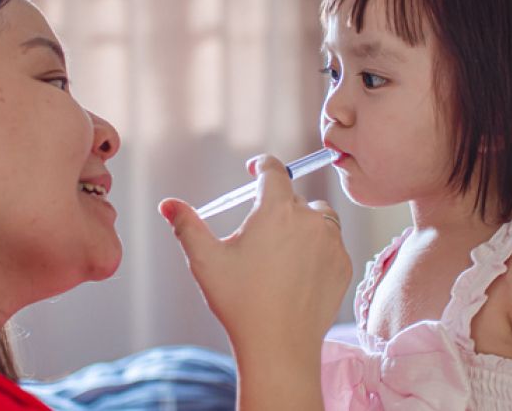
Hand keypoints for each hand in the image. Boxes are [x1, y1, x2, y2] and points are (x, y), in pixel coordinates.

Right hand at [158, 154, 351, 356]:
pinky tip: (298, 274)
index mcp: (276, 210)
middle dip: (277, 208)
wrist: (280, 347)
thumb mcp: (206, 261)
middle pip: (294, 198)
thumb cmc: (240, 302)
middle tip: (258, 236)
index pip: (273, 170)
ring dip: (303, 225)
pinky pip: (332, 245)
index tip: (255, 168)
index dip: (262, 165)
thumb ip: (187, 225)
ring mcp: (332, 243)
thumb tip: (167, 204)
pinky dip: (318, 250)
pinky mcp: (344, 265)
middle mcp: (310, 219)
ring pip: (319, 219)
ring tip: (281, 253)